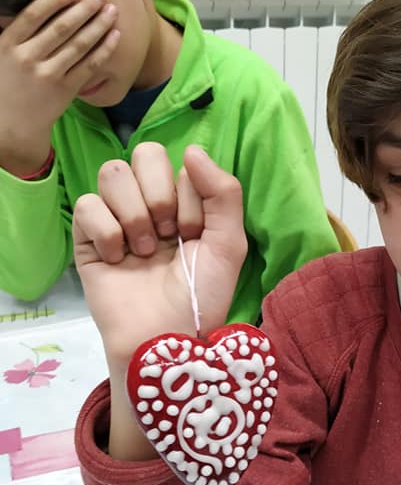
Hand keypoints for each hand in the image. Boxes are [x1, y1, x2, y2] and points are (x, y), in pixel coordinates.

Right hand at [0, 0, 119, 174]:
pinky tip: (115, 36)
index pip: (34, 14)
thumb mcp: (0, 56)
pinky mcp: (64, 90)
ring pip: (79, 45)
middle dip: (84, 8)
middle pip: (62, 27)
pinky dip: (104, 49)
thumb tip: (36, 9)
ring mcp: (47, 75)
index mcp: (8, 44)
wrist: (10, 126)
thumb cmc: (6, 85)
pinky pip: (89, 66)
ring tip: (111, 10)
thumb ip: (16, 34)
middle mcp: (27, 58)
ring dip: (98, 25)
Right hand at [73, 142, 246, 368]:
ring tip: (144, 252)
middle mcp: (149, 204)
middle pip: (143, 153)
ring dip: (134, 214)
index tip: (193, 235)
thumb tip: (192, 149)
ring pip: (112, 173)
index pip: (180, 163)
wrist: (165, 335)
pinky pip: (87, 204)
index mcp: (184, 201)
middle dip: (160, 194)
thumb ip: (223, 192)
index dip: (189, 198)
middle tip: (168, 235)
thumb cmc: (200, 295)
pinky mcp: (87, 238)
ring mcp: (117, 218)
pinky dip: (106, 231)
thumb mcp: (229, 243)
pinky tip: (118, 259)